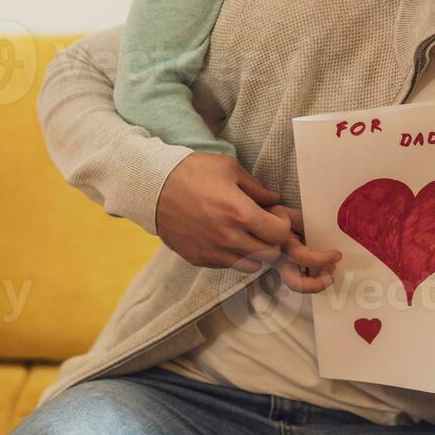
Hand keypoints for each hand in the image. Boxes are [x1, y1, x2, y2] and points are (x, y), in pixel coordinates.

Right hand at [154, 153, 339, 287]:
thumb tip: (275, 200)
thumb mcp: (229, 169)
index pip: (279, 235)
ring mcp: (213, 252)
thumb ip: (256, 188)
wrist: (152, 188)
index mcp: (240, 213)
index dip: (282, 224)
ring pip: (252, 265)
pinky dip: (235, 256)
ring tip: (245, 233)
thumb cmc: (192, 173)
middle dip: (272, 240)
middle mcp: (229, 238)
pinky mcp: (200, 259)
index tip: (273, 214)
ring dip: (255, 251)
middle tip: (263, 225)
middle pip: (270, 254)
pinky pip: (229, 265)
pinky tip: (226, 238)